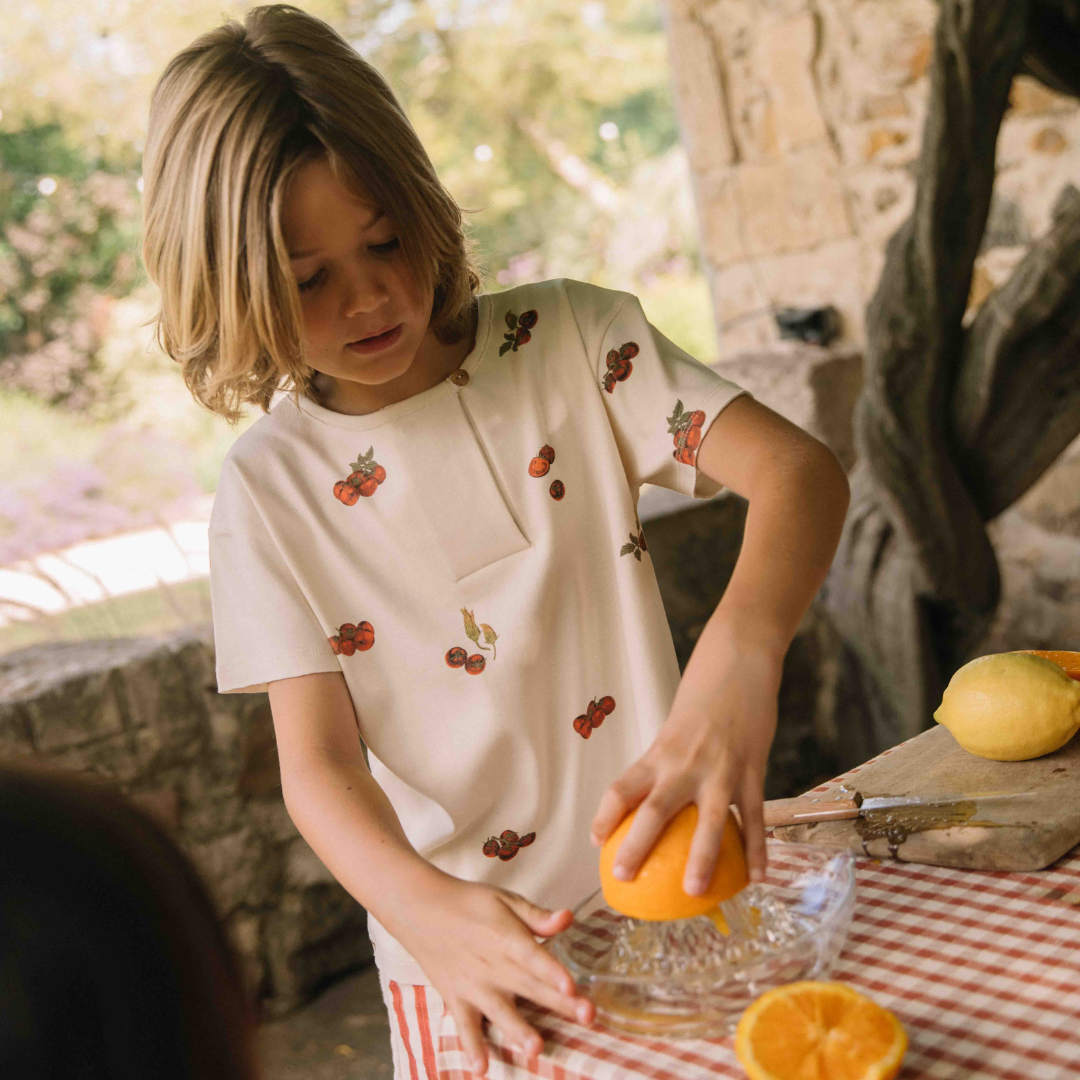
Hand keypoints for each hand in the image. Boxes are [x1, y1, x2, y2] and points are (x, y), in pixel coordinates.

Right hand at [388, 872, 594, 1075]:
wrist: (420, 909)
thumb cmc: (467, 902)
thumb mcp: (504, 900)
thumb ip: (536, 915)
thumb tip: (568, 917)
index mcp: (506, 937)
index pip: (533, 956)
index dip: (553, 971)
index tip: (573, 986)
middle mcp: (492, 965)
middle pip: (530, 986)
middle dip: (560, 1003)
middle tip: (588, 1016)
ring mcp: (473, 985)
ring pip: (500, 1011)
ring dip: (519, 1030)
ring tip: (536, 1048)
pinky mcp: (456, 999)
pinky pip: (465, 1026)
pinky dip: (471, 1046)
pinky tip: (481, 1067)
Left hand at [589, 641, 779, 893]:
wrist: (738, 664)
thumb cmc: (703, 699)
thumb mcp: (674, 730)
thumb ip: (666, 764)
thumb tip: (654, 803)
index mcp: (659, 752)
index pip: (622, 787)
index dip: (605, 815)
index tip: (596, 841)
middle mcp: (684, 763)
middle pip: (654, 811)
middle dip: (636, 846)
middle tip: (622, 877)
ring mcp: (720, 769)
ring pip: (709, 823)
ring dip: (701, 861)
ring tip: (692, 893)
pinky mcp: (752, 771)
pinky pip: (753, 818)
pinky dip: (756, 850)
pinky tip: (757, 878)